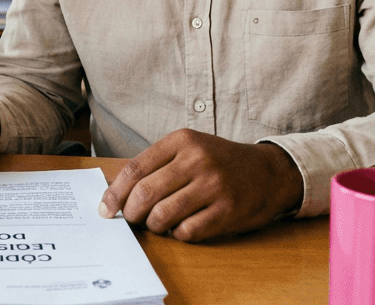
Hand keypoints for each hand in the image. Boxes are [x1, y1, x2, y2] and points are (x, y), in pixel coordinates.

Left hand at [98, 129, 302, 242]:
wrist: (269, 171)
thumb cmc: (220, 162)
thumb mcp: (190, 149)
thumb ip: (157, 164)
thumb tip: (116, 191)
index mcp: (182, 140)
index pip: (135, 169)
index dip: (114, 193)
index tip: (105, 209)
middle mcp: (197, 160)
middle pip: (145, 194)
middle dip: (131, 213)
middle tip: (131, 220)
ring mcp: (214, 185)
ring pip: (163, 215)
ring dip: (154, 226)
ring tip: (158, 223)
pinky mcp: (228, 210)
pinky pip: (187, 231)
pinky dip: (178, 234)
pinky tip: (182, 227)